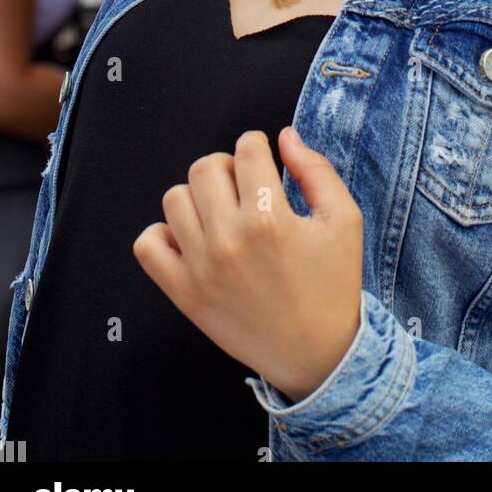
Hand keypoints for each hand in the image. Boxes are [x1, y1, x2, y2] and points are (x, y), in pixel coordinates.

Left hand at [133, 128, 363, 403]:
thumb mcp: (343, 220)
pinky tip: (193, 238)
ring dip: (198, 196)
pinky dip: (164, 234)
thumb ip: (316, 170)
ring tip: (221, 212)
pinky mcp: (183, 293)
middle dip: (227, 166)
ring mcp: (200, 267)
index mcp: (269, 218)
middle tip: (244, 185)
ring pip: (175, 199)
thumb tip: (285, 137)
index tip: (264, 158)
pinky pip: (148, 246)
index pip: (246, 150)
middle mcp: (229, 239)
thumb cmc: (333, 284)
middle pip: (205, 167)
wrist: (317, 354)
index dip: (257, 144)